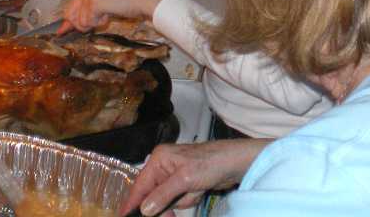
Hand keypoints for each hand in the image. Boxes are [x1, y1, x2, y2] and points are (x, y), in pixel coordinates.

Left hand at [57, 0, 170, 34]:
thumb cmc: (129, 1)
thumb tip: (67, 26)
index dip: (68, 23)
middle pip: (71, 17)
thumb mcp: (104, 6)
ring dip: (95, 23)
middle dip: (83, 25)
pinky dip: (99, 23)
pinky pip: (88, 23)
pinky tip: (109, 14)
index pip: (70, 9)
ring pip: (81, 22)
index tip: (61, 33)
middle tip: (101, 19)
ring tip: (109, 14)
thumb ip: (87, 12)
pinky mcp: (93, 1)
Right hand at [120, 139, 270, 215]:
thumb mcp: (185, 179)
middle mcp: (164, 166)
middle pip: (152, 195)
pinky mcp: (187, 184)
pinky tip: (200, 190)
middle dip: (165, 205)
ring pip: (168, 200)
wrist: (237, 163)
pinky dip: (190, 199)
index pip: (140, 185)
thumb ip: (163, 194)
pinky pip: (181, 200)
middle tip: (171, 214)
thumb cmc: (211, 163)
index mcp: (159, 159)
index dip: (132, 203)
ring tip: (196, 190)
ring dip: (183, 200)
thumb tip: (144, 209)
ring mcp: (176, 176)